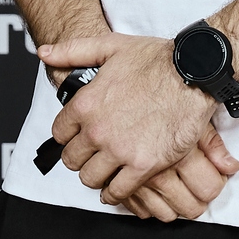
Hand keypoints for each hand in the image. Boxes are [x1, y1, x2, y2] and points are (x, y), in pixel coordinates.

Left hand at [40, 33, 237, 209]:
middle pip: (72, 160)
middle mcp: (98, 130)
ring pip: (90, 178)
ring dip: (96, 176)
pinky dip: (114, 193)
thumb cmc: (155, 58)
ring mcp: (120, 150)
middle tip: (92, 155)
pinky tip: (117, 187)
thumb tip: (43, 53)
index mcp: (86, 104)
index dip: (68, 135)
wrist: (194, 73)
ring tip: (105, 171)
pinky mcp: (144, 166)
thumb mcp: (109, 46)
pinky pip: (118, 191)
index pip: (59, 133)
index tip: (78, 137)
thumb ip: (71, 50)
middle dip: (80, 158)